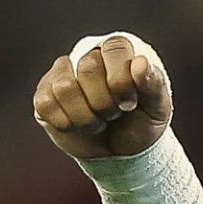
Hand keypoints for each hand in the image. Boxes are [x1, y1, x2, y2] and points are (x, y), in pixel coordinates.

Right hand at [32, 33, 174, 161]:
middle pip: (88, 67)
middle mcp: (87, 55)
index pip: (114, 48)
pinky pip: (45, 104)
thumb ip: (154, 83)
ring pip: (64, 88)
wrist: (123, 154)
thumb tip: (141, 63)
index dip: (121, 80)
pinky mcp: (44, 95)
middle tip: (113, 114)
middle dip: (105, 102)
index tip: (130, 104)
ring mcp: (62, 74)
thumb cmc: (141, 123)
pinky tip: (78, 126)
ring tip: (97, 121)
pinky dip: (66, 123)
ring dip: (86, 116)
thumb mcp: (158, 107)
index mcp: (117, 51)